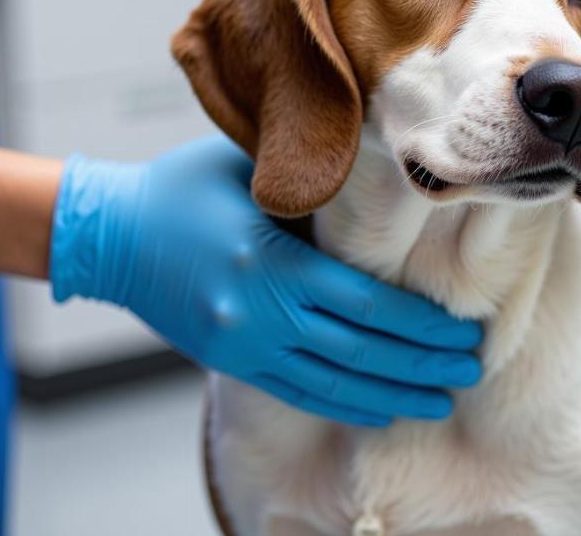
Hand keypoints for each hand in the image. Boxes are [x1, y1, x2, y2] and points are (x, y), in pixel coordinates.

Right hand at [50, 136, 482, 426]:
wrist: (109, 234)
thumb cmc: (181, 188)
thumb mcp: (248, 169)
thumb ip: (308, 184)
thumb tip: (373, 184)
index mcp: (272, 261)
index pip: (366, 304)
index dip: (420, 324)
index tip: (462, 330)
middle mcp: (261, 313)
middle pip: (361, 350)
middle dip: (421, 364)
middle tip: (471, 369)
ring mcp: (244, 344)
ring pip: (333, 383)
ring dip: (392, 395)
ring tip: (439, 401)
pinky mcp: (230, 360)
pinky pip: (297, 392)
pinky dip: (343, 404)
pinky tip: (379, 410)